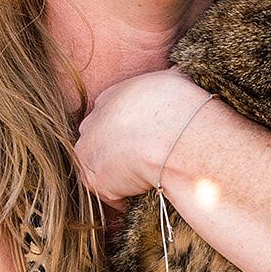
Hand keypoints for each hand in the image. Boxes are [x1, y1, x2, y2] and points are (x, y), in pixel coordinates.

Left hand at [75, 69, 212, 205]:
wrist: (174, 137)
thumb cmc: (181, 106)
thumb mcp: (175, 78)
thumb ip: (169, 78)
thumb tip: (179, 74)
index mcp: (111, 96)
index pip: (109, 115)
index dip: (125, 130)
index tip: (142, 141)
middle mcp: (92, 122)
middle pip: (97, 141)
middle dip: (114, 152)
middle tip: (140, 163)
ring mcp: (90, 152)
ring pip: (98, 167)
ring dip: (116, 176)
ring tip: (142, 180)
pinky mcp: (95, 180)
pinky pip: (107, 194)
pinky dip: (122, 198)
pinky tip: (141, 194)